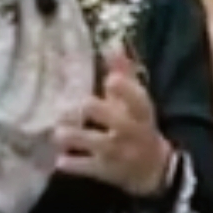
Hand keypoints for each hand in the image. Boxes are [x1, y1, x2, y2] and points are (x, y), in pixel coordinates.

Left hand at [55, 48, 173, 195]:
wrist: (153, 171)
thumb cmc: (138, 127)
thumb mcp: (136, 103)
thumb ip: (124, 74)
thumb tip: (114, 42)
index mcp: (141, 113)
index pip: (139, 101)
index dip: (126, 90)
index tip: (110, 80)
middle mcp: (133, 132)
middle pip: (119, 122)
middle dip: (99, 112)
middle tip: (80, 104)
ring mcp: (120, 153)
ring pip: (100, 144)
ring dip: (79, 137)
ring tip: (59, 133)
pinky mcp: (107, 171)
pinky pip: (90, 168)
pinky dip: (75, 165)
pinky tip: (60, 160)